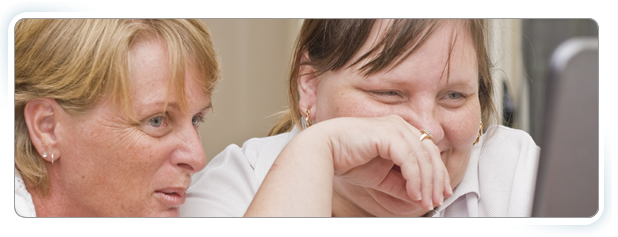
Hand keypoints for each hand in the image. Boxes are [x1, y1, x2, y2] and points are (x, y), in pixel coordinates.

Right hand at [245, 115, 451, 215]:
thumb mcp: (381, 177)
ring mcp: (395, 127)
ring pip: (423, 157)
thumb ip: (401, 184)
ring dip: (426, 183)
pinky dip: (415, 178)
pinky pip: (409, 159)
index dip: (437, 174)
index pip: (427, 152)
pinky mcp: (387, 133)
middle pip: (430, 154)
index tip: (439, 194)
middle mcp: (400, 125)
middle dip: (436, 180)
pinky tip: (414, 194)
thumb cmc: (346, 159)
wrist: (322, 150)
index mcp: (400, 131)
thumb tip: (420, 197)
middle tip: (436, 200)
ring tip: (425, 201)